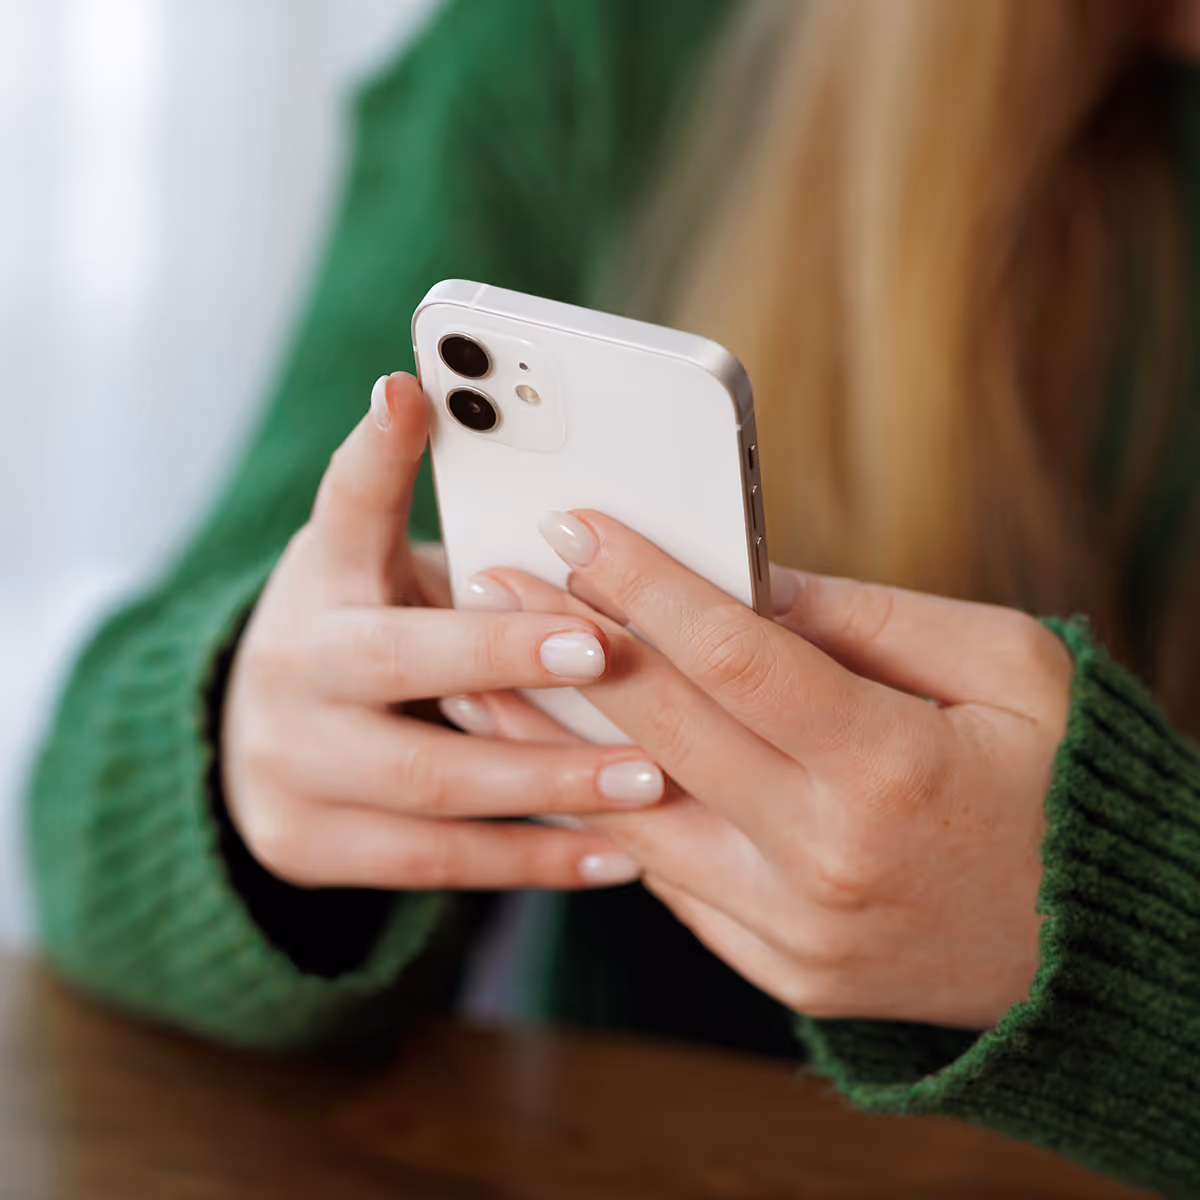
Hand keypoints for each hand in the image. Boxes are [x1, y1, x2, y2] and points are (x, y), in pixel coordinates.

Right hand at [220, 379, 665, 892]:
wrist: (260, 743)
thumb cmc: (366, 634)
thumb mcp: (387, 571)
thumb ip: (465, 545)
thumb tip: (590, 510)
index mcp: (320, 579)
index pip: (342, 503)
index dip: (376, 452)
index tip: (410, 392)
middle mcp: (289, 666)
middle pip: (400, 659)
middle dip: (504, 655)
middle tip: (605, 649)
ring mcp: (289, 765)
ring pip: (429, 780)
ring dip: (547, 780)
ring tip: (648, 776)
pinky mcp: (306, 845)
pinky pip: (435, 863)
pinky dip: (533, 859)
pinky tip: (617, 854)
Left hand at [463, 510, 1072, 1028]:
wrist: (1101, 952)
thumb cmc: (1063, 783)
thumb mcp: (1006, 668)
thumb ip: (870, 619)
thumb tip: (749, 578)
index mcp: (891, 766)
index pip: (732, 656)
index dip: (643, 583)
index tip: (575, 526)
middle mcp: (826, 859)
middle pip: (661, 732)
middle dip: (563, 643)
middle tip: (490, 580)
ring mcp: (794, 929)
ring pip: (635, 818)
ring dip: (545, 739)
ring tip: (476, 672)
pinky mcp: (778, 967)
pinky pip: (670, 879)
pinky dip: (609, 813)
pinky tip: (554, 760)